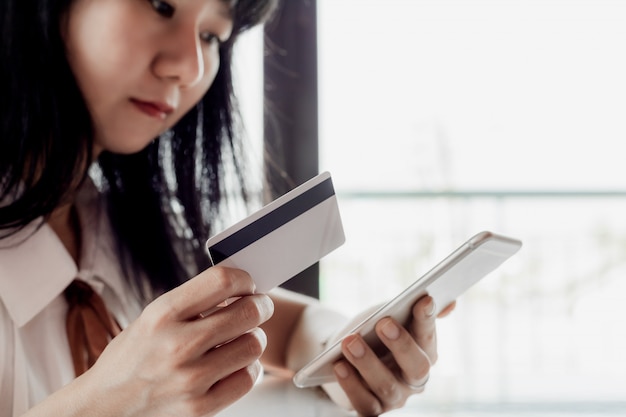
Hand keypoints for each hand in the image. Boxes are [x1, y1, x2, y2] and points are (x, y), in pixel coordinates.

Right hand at [77, 266, 273, 416]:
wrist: (104, 408)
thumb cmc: (131, 358)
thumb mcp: (151, 318)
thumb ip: (192, 302)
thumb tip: (239, 286)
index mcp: (162, 315)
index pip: (221, 281)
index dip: (243, 279)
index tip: (247, 284)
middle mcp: (177, 345)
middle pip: (248, 312)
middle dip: (259, 306)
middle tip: (257, 307)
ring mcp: (190, 379)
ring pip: (253, 345)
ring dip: (254, 338)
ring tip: (241, 338)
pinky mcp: (199, 407)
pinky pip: (247, 378)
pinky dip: (248, 368)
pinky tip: (235, 364)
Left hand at [324, 296, 454, 415]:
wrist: (345, 354)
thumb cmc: (373, 332)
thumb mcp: (390, 315)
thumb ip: (412, 309)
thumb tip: (450, 303)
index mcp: (425, 352)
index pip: (429, 335)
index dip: (427, 319)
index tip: (424, 300)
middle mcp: (415, 379)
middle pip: (417, 367)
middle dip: (401, 344)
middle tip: (383, 322)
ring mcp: (395, 396)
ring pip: (387, 386)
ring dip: (368, 362)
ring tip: (350, 342)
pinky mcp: (373, 408)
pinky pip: (365, 404)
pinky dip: (351, 385)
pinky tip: (340, 366)